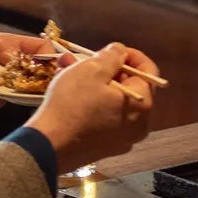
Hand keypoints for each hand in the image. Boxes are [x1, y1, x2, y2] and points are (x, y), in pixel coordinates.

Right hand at [26, 44, 159, 171]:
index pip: (148, 71)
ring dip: (96, 85)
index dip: (131, 55)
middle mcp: (140, 125)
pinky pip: (106, 118)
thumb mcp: (92, 70)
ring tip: (71, 72)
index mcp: (143, 105)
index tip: (112, 50)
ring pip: (114, 102)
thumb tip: (120, 51)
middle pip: (130, 87)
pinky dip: (94, 104)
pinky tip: (71, 95)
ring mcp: (124, 139)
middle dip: (108, 70)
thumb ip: (112, 56)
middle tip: (86, 60)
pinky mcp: (107, 148)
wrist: (49, 146)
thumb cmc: (72, 104)